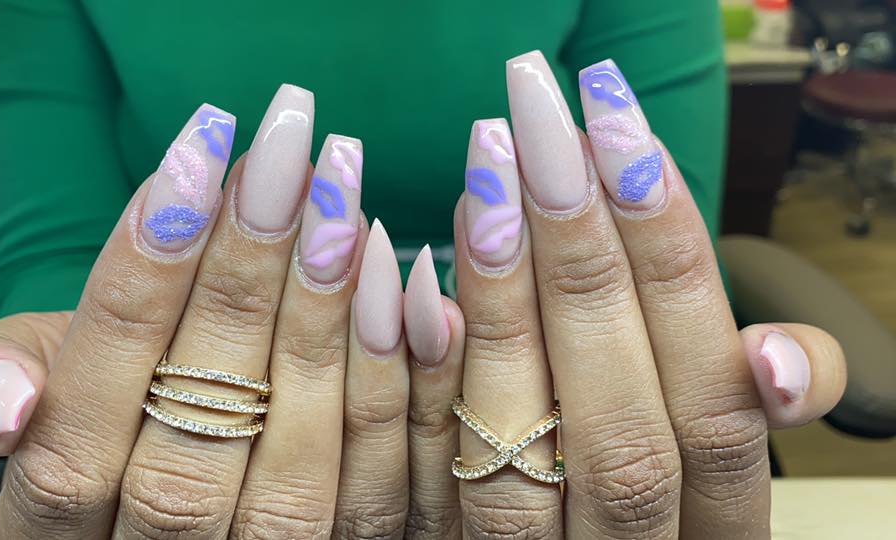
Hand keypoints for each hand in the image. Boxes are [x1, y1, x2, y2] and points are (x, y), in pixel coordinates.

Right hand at [0, 85, 466, 538]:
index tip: (194, 158)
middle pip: (201, 423)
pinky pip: (379, 480)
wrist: (156, 494)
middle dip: (246, 277)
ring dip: (324, 315)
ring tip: (342, 197)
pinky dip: (390, 376)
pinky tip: (390, 274)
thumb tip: (7, 404)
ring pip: (298, 458)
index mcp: (57, 526)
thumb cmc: (88, 418)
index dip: (142, 282)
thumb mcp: (16, 389)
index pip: (84, 413)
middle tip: (288, 156)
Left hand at [440, 51, 846, 537]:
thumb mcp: (711, 446)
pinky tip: (414, 277)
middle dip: (581, 262)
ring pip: (517, 447)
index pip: (715, 396)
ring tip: (483, 182)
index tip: (621, 136)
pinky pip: (429, 473)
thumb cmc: (648, 477)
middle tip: (540, 131)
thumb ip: (746, 399)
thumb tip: (774, 358)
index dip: (673, 264)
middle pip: (617, 421)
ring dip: (500, 305)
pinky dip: (424, 373)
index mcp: (720, 521)